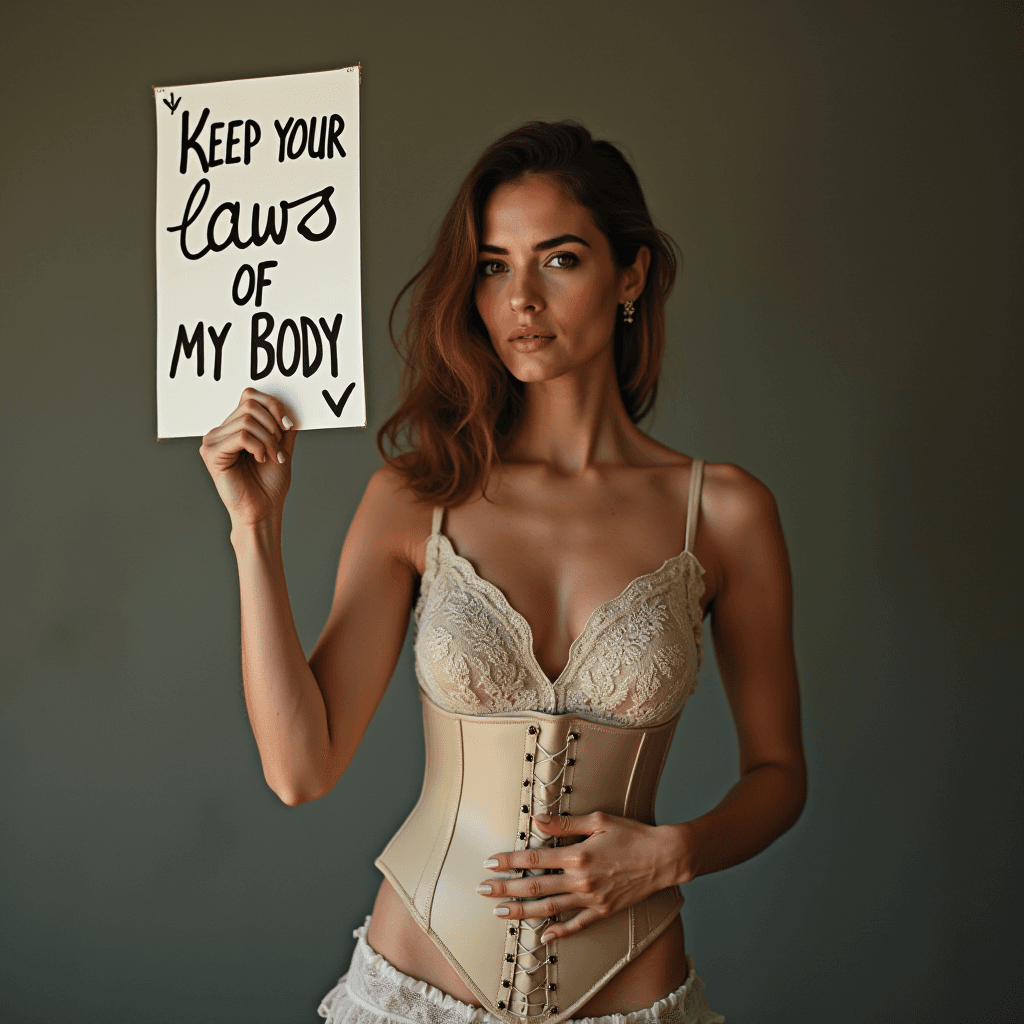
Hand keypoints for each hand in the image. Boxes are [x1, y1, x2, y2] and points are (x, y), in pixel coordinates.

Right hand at [199, 388, 297, 526]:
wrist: (264, 510)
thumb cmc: (269, 484)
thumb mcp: (281, 447)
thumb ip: (282, 426)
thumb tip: (289, 405)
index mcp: (233, 427)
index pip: (249, 396)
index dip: (273, 405)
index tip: (288, 426)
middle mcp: (219, 432)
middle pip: (250, 405)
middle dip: (273, 424)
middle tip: (278, 447)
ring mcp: (212, 442)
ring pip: (247, 421)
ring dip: (268, 439)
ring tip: (272, 457)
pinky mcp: (212, 454)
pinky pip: (241, 436)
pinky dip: (258, 446)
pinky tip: (261, 460)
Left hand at [477, 812, 687, 941]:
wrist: (663, 858)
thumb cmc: (632, 834)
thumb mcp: (599, 820)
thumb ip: (565, 823)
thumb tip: (537, 819)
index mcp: (577, 855)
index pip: (534, 858)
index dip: (509, 861)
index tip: (490, 862)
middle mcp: (580, 880)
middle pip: (535, 886)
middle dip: (505, 888)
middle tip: (482, 890)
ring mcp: (591, 899)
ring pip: (549, 909)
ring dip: (521, 910)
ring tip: (499, 912)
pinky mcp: (603, 912)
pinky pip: (577, 925)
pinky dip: (558, 932)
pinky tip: (542, 936)